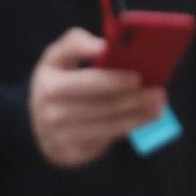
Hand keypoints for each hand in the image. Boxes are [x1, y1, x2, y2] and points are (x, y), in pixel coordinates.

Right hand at [28, 28, 166, 167]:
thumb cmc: (56, 81)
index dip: (111, 80)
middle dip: (133, 99)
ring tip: (159, 105)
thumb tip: (103, 45)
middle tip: (159, 91)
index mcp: (49, 85)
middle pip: (101, 107)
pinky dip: (128, 128)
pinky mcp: (72, 153)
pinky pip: (106, 140)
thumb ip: (76, 43)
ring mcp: (60, 137)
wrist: (35, 124)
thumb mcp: (56, 58)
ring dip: (137, 116)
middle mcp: (51, 114)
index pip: (85, 83)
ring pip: (106, 126)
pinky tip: (146, 118)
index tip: (137, 76)